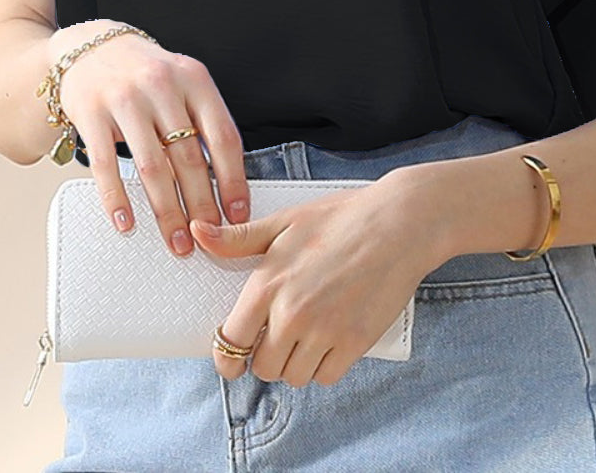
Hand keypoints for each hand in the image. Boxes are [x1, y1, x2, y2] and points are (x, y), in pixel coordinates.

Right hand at [47, 21, 250, 255]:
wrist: (91, 45)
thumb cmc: (145, 73)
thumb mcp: (183, 82)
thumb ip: (203, 121)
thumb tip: (228, 182)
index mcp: (194, 79)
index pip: (223, 137)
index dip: (233, 181)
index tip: (238, 213)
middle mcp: (162, 85)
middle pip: (189, 158)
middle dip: (201, 206)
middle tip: (208, 237)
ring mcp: (125, 98)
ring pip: (152, 167)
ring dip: (166, 211)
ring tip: (175, 240)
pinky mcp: (92, 112)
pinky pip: (107, 165)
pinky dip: (117, 199)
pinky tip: (126, 222)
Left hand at [189, 172, 436, 387]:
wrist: (398, 223)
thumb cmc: (340, 218)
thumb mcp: (285, 222)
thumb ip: (238, 239)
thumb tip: (196, 234)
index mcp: (268, 284)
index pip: (230, 342)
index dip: (227, 355)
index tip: (233, 355)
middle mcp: (292, 314)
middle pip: (262, 368)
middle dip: (267, 356)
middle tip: (280, 335)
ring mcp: (325, 332)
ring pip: (294, 376)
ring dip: (296, 363)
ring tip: (307, 334)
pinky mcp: (355, 343)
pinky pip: (327, 377)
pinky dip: (325, 366)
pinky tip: (330, 341)